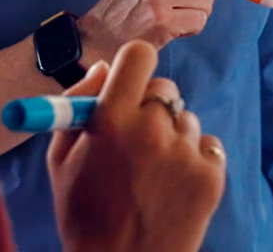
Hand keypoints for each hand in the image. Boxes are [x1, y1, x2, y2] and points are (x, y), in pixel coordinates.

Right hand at [48, 41, 226, 251]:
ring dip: (173, 136)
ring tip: (153, 174)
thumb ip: (78, 104)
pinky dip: (195, 160)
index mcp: (110, 120)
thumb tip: (103, 67)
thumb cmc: (84, 216)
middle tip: (138, 138)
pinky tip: (174, 186)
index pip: (139, 55)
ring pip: (186, 118)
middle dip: (151, 106)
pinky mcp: (211, 175)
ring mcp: (185, 153)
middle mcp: (151, 129)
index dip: (134, 66)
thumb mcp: (60, 160)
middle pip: (164, 87)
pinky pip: (208, 145)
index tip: (130, 81)